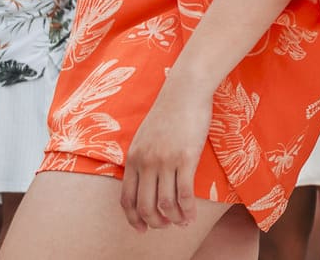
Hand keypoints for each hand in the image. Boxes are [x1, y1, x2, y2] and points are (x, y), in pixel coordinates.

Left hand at [121, 75, 211, 230]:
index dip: (133, 218)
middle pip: (144, 205)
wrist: (185, 90)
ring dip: (173, 219)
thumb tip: (146, 180)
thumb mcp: (145, 136)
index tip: (141, 228)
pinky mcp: (186, 158)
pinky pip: (184, 193)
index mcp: (133, 159)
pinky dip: (188, 209)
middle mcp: (146, 163)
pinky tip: (192, 215)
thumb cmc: (170, 111)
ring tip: (182, 223)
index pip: (126, 199)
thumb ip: (143, 158)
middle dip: (154, 223)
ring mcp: (165, 161)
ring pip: (165, 203)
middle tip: (164, 227)